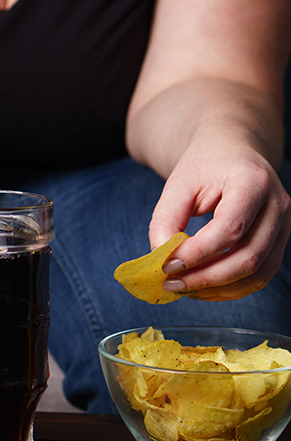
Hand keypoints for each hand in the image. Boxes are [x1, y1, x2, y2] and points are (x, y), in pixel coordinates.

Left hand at [149, 138, 290, 300]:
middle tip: (170, 284)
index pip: (230, 228)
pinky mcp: (279, 242)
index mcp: (252, 182)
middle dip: (205, 277)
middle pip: (248, 257)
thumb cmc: (203, 167)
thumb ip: (165, 220)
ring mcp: (284, 226)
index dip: (198, 253)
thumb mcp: (177, 185)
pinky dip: (230, 289)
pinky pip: (260, 277)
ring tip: (182, 288)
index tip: (166, 266)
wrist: (231, 151)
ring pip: (258, 274)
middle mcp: (277, 205)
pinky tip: (201, 288)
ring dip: (217, 289)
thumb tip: (161, 259)